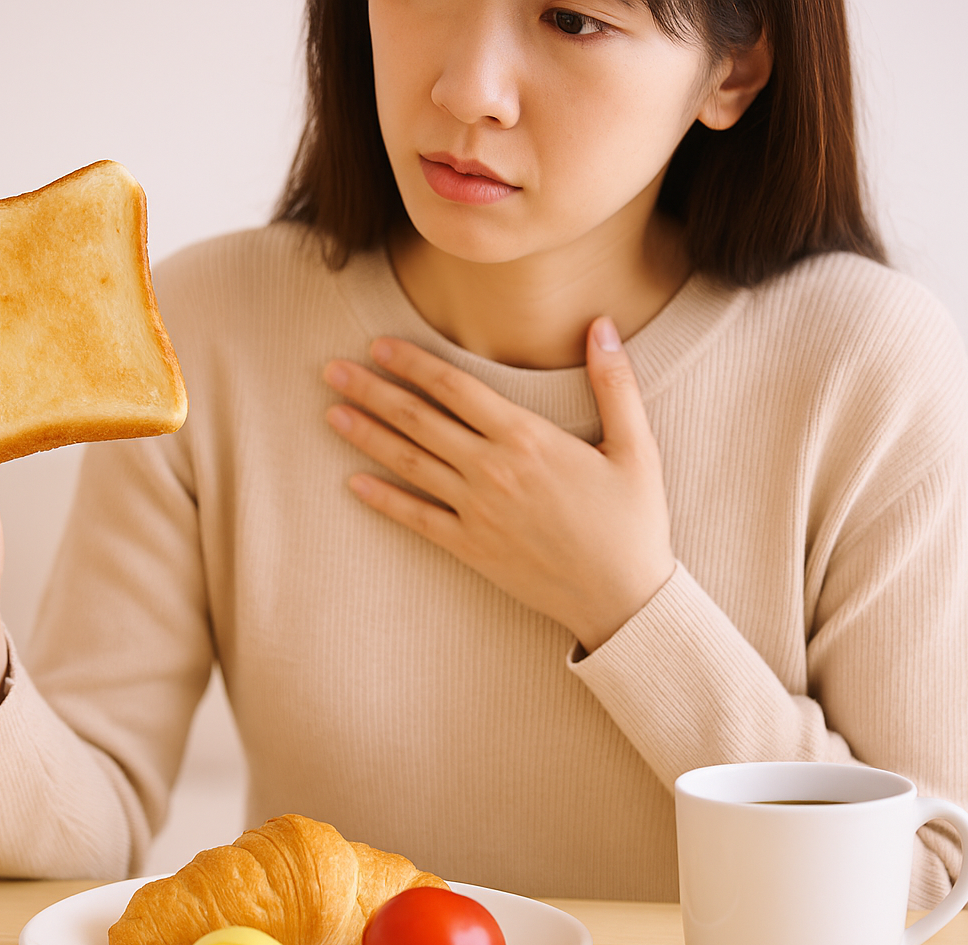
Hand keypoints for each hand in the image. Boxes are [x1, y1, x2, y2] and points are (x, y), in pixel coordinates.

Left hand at [323, 317, 676, 651]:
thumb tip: (603, 324)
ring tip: (331, 412)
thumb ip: (616, 383)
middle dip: (372, 390)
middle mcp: (492, 470)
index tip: (379, 345)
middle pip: (419, 420)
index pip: (455, 388)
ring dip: (366, 435)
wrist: (622, 598)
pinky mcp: (471, 548)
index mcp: (527, 438)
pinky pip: (416, 518)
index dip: (413, 364)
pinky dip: (382, 500)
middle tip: (331, 369)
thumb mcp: (636, 447)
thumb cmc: (633, 522)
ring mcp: (476, 511)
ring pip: (409, 463)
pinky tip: (352, 482)